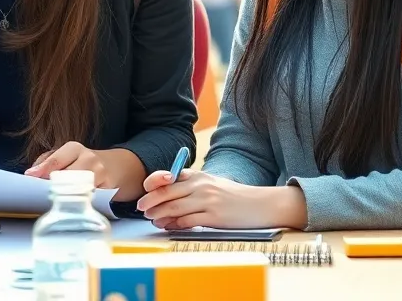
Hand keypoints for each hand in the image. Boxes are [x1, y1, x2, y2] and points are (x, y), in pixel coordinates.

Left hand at [25, 143, 145, 200]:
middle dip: (53, 186)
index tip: (30, 177)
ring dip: (66, 196)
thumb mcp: (68, 156)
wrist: (120, 166)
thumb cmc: (85, 162)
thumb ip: (48, 161)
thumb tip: (32, 174)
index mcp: (74, 149)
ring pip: (79, 188)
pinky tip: (73, 208)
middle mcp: (88, 158)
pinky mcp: (109, 189)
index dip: (42, 169)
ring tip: (55, 202)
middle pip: (67, 175)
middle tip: (41, 194)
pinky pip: (91, 199)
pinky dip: (80, 204)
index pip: (56, 160)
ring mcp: (100, 174)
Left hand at [136, 169, 306, 229]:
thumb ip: (190, 188)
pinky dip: (175, 224)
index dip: (153, 185)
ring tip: (152, 219)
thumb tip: (167, 200)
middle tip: (141, 209)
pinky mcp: (214, 217)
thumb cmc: (234, 196)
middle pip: (167, 192)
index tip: (144, 193)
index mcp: (198, 176)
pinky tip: (168, 226)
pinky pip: (188, 221)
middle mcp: (201, 185)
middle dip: (150, 201)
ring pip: (174, 207)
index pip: (169, 177)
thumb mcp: (212, 184)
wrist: (260, 205)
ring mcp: (207, 200)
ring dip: (159, 214)